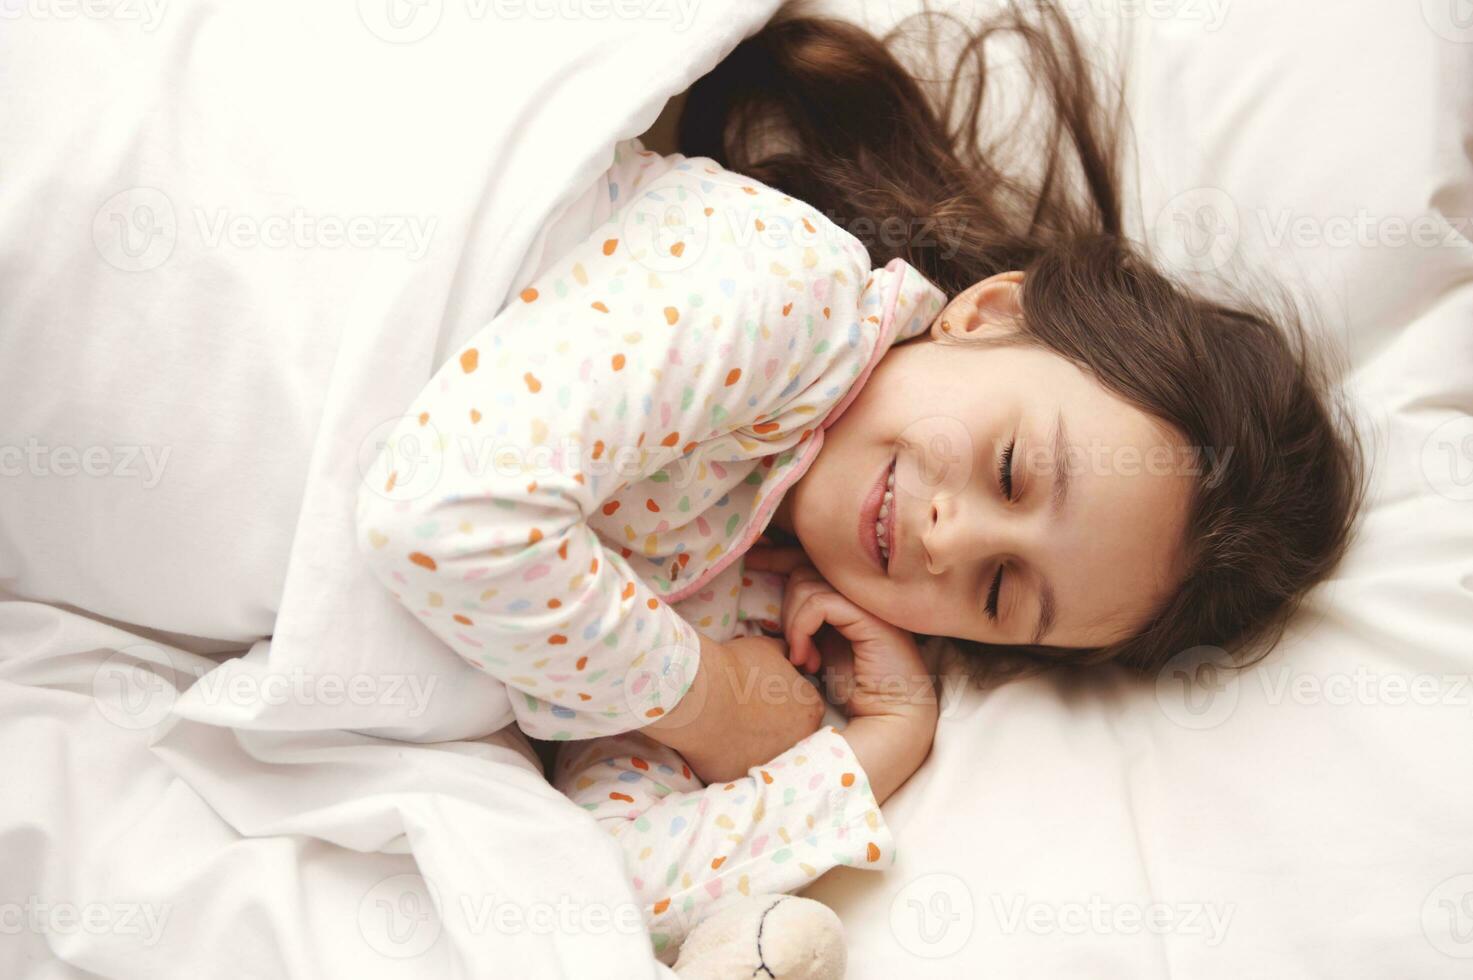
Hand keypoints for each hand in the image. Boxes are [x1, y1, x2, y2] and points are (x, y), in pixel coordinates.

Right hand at [643, 631, 824, 784]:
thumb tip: (801, 660)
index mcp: (811, 709)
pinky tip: (718, 741)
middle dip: (774, 724)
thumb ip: (789, 655)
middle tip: (747, 711)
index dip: (783, 699)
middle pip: (791, 733)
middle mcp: (800, 741)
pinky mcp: (743, 778)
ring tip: (731, 725)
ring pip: (767, 753)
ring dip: (755, 743)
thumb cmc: (735, 668)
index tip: (763, 694)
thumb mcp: (770, 649)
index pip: (805, 706)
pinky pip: (740, 768)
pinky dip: (731, 757)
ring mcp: (772, 763)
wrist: (700, 695)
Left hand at [777, 564, 937, 724]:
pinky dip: (802, 630)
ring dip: (793, 625)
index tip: (752, 563)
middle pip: (804, 568)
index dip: (777, 557)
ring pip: (806, 584)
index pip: (810, 557)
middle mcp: (861, 590)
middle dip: (785, 604)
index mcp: (851, 593)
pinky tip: (808, 660)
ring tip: (803, 659)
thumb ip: (806, 617)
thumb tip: (769, 595)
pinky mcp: (870, 616)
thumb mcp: (821, 644)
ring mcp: (868, 600)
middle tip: (792, 646)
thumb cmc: (857, 687)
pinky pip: (819, 604)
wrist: (890, 717)